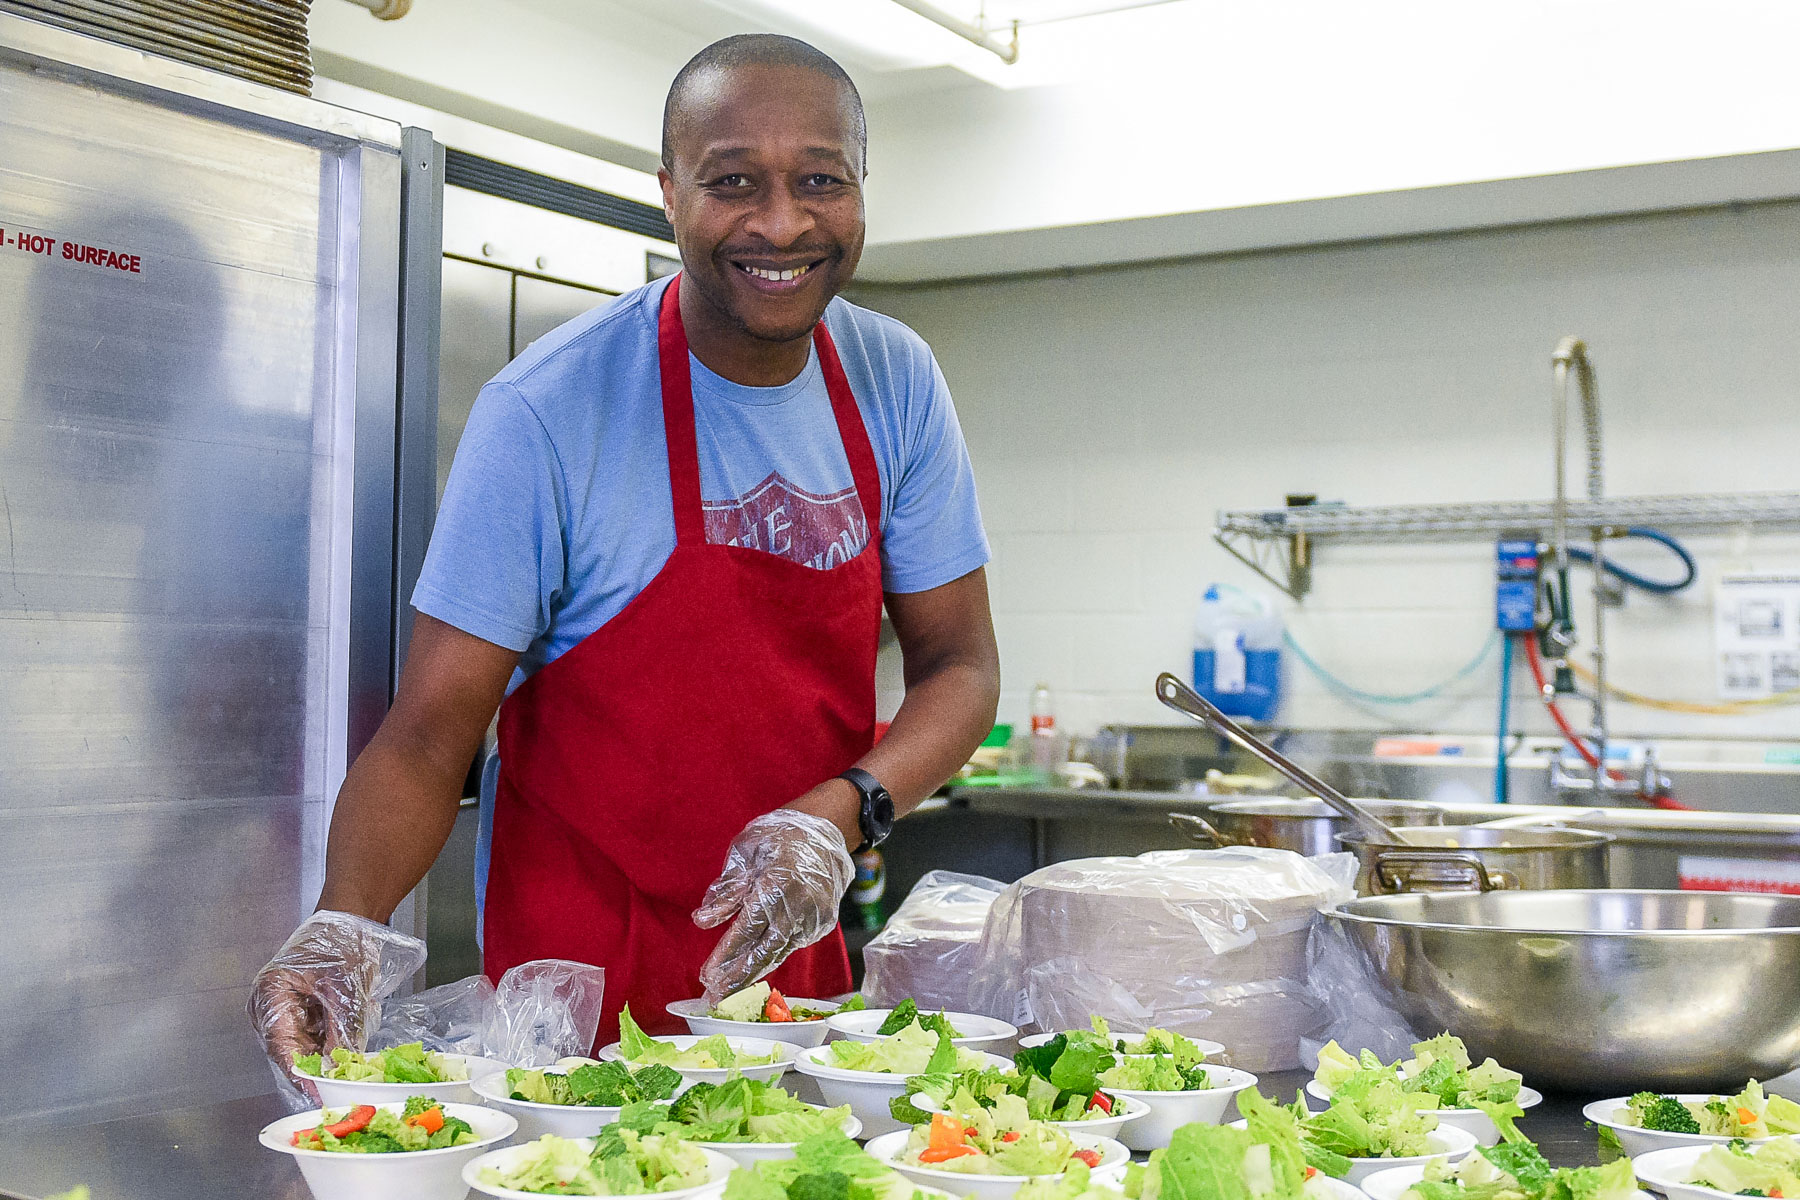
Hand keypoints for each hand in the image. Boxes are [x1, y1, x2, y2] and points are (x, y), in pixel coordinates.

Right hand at [246, 911, 425, 1100]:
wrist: (349, 921)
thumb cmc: (341, 941)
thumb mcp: (345, 986)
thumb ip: (341, 1027)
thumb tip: (339, 1065)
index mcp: (270, 994)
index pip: (279, 1044)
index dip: (298, 1072)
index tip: (317, 1090)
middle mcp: (270, 1007)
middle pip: (289, 1051)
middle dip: (316, 1068)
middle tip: (340, 1085)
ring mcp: (284, 1012)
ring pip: (303, 1048)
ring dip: (326, 1056)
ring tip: (351, 1064)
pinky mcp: (301, 1014)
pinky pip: (313, 1038)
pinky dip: (331, 1044)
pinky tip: (351, 1043)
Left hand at [693, 808, 854, 1002]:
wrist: (825, 832)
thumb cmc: (779, 837)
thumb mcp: (746, 852)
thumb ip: (726, 889)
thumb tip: (702, 920)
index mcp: (777, 885)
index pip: (747, 929)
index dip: (726, 955)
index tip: (706, 975)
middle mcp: (798, 906)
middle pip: (765, 951)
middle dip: (737, 978)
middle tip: (713, 997)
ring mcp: (814, 917)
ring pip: (778, 952)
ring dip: (752, 972)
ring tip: (726, 990)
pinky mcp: (821, 923)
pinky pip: (791, 945)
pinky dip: (770, 957)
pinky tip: (751, 968)